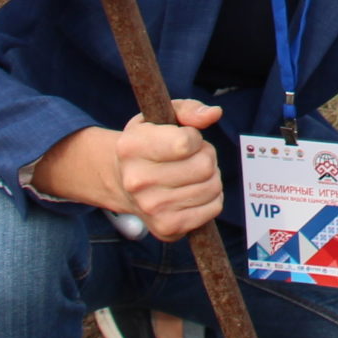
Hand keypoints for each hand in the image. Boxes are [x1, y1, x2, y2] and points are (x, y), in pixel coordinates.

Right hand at [31, 101, 224, 240]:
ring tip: (193, 173)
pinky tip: (195, 191)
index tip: (186, 139)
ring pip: (212, 187)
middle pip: (204, 166)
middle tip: (193, 157)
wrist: (124, 182)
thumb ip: (190, 109)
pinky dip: (212, 198)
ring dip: (211, 177)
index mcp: (132, 147)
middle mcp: (137, 181)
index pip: (185, 143)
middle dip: (207, 156)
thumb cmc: (150, 143)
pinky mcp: (166, 228)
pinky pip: (213, 208)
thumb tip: (214, 114)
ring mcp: (151, 208)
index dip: (195, 138)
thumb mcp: (161, 116)